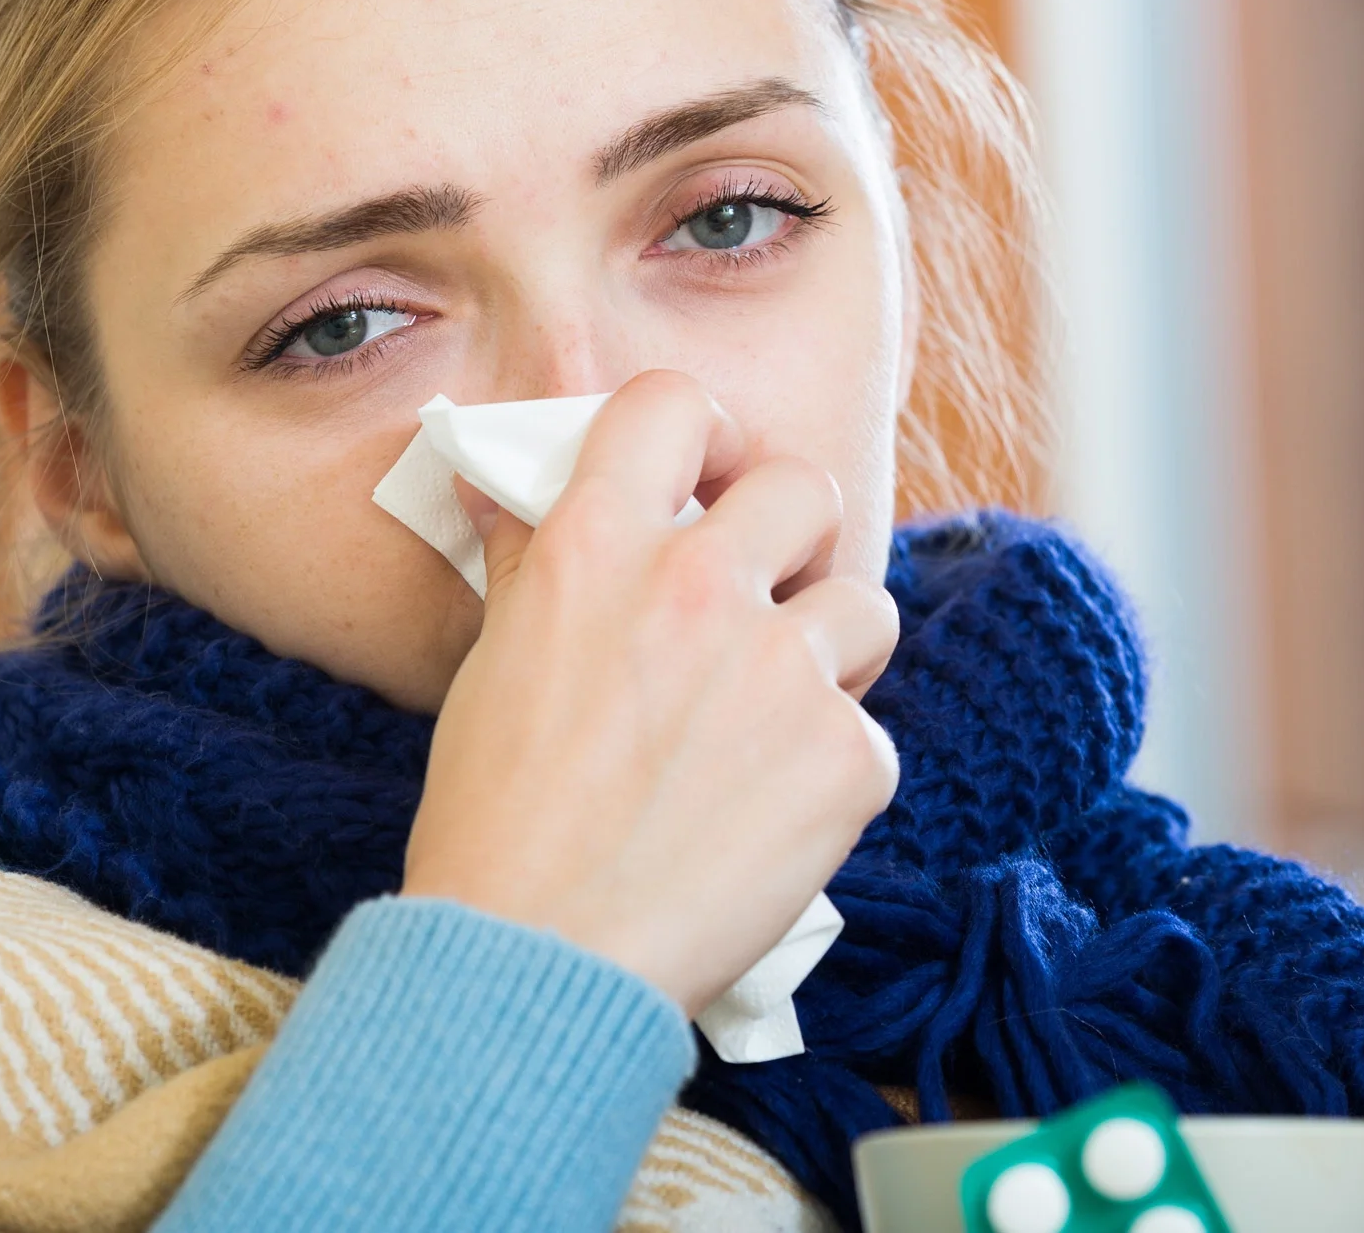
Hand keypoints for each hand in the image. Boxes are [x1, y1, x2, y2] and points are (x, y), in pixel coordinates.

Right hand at [401, 370, 899, 1015]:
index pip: (674, 403)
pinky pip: (868, 734)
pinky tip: (769, 821)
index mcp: (597, 548)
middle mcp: (698, 584)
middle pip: (805, 486)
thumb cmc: (495, 822)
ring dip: (834, 649)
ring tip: (781, 714)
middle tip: (765, 597)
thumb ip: (530, 566)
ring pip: (867, 604)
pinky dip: (830, 774)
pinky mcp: (846, 758)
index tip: (704, 479)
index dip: (703, 434)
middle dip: (794, 537)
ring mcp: (781, 669)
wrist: (537, 961)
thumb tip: (506, 488)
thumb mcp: (495, 666)